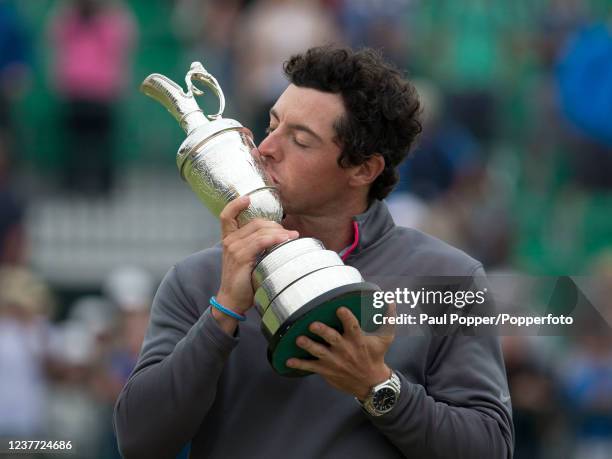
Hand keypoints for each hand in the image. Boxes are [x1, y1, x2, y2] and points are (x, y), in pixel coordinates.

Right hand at [216, 195, 297, 313]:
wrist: (232, 301)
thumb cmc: (243, 281)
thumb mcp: (247, 259)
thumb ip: (256, 246)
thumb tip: (279, 237)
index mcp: (229, 239)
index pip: (227, 215)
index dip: (236, 204)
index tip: (248, 198)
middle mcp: (229, 241)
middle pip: (255, 222)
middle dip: (275, 225)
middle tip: (289, 234)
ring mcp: (234, 248)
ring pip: (260, 230)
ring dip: (279, 232)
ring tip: (293, 237)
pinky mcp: (241, 257)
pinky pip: (261, 242)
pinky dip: (275, 238)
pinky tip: (285, 240)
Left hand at [286, 306, 395, 399]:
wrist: (371, 384)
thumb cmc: (376, 357)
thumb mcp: (385, 339)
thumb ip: (388, 319)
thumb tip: (392, 300)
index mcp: (358, 340)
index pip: (353, 327)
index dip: (346, 318)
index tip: (340, 309)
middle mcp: (345, 350)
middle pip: (332, 339)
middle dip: (322, 331)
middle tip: (313, 325)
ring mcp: (334, 361)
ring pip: (319, 352)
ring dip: (308, 346)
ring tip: (299, 340)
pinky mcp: (326, 370)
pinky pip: (311, 367)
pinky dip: (299, 364)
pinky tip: (288, 361)